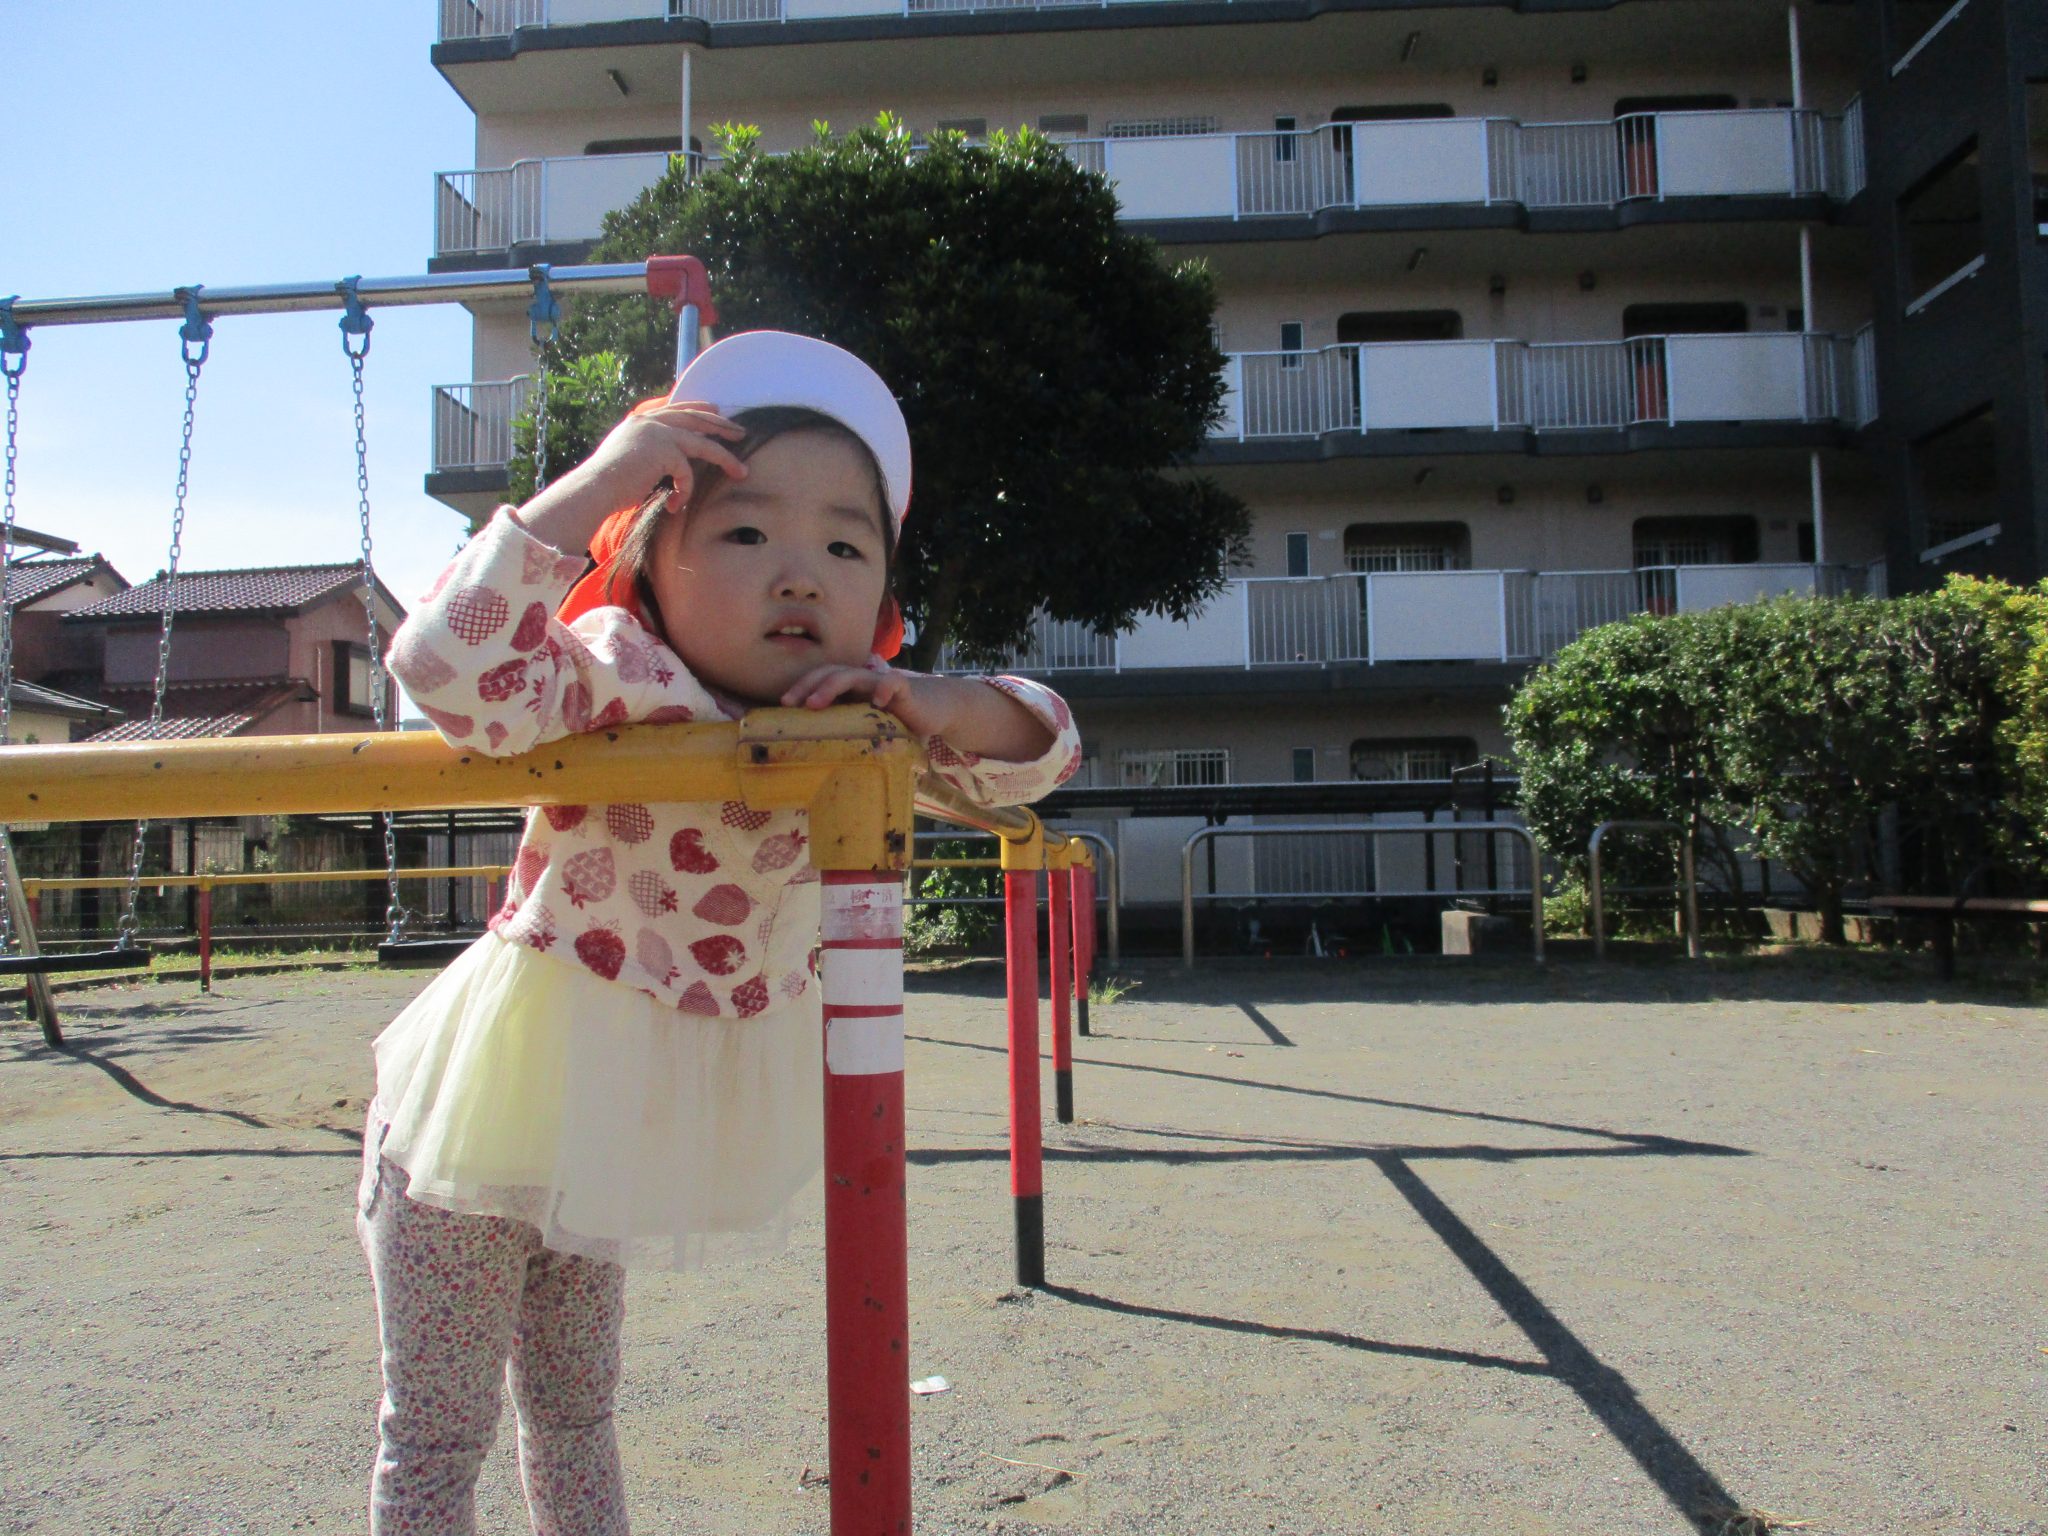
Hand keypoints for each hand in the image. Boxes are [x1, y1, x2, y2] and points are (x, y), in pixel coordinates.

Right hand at [576, 398, 748, 516]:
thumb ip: (649, 452)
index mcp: (640, 421)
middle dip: (720, 426)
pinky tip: (674, 505)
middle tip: (741, 433)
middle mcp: (649, 422)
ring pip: (702, 444)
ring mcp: (657, 433)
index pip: (676, 409)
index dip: (698, 409)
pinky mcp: (664, 450)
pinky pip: (687, 472)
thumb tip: (671, 462)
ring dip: (725, 458)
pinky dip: (684, 491)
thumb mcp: (630, 459)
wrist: (594, 489)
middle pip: (695, 419)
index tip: (715, 411)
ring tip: (741, 472)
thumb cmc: (608, 485)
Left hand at [780, 665, 954, 738]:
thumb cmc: (900, 723)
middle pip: (831, 673)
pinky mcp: (905, 687)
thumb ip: (854, 743)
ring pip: (852, 674)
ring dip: (831, 685)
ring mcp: (881, 683)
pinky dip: (884, 688)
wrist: (936, 709)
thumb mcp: (871, 732)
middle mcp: (863, 682)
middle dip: (808, 685)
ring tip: (816, 703)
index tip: (784, 706)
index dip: (802, 688)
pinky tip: (878, 700)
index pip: (822, 680)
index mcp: (852, 690)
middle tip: (792, 703)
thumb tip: (825, 778)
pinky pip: (892, 682)